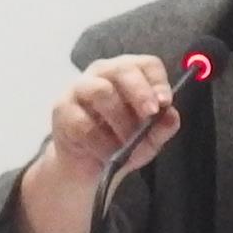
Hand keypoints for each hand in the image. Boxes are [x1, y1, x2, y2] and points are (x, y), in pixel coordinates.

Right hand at [48, 54, 181, 179]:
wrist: (84, 168)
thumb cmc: (117, 144)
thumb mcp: (147, 140)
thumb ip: (161, 127)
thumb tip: (171, 115)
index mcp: (127, 75)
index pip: (146, 64)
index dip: (158, 81)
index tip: (165, 102)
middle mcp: (101, 75)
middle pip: (122, 70)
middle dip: (140, 92)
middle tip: (151, 113)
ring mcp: (78, 89)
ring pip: (101, 91)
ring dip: (120, 120)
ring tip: (126, 143)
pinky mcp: (62, 110)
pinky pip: (84, 123)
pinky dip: (101, 142)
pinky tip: (107, 154)